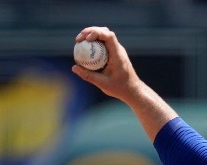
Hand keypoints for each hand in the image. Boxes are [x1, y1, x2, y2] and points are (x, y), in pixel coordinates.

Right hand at [72, 26, 178, 141]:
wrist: (132, 90)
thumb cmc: (120, 88)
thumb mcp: (103, 84)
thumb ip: (88, 76)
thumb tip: (74, 68)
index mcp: (118, 55)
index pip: (109, 36)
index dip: (97, 33)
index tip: (86, 39)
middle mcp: (118, 50)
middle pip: (105, 32)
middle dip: (90, 31)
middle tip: (78, 39)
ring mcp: (117, 50)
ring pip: (104, 36)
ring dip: (92, 35)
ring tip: (80, 41)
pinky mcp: (114, 53)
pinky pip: (104, 43)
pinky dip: (94, 42)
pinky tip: (85, 48)